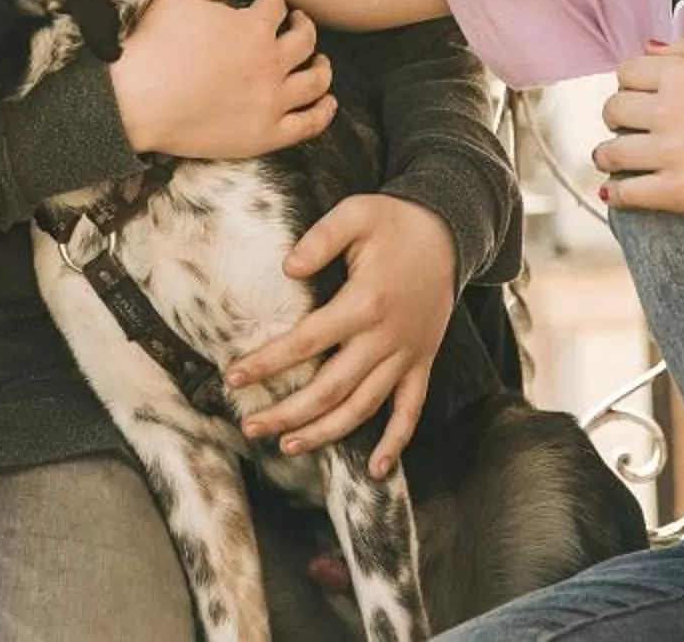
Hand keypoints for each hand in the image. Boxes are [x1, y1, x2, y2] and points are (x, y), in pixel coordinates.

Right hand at [110, 0, 335, 160]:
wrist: (136, 100)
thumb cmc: (156, 43)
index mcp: (254, 26)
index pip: (277, 5)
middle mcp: (271, 62)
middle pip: (304, 40)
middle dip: (304, 25)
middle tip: (299, 23)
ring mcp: (271, 101)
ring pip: (315, 81)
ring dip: (323, 67)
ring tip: (321, 61)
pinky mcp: (265, 135)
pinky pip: (308, 125)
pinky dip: (324, 112)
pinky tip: (328, 103)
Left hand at [227, 195, 456, 476]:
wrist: (450, 231)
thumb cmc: (394, 221)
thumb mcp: (356, 213)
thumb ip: (320, 239)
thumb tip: (287, 268)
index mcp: (364, 302)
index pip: (307, 341)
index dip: (268, 362)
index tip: (233, 376)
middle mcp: (385, 337)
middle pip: (330, 389)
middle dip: (287, 413)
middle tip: (249, 426)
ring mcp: (406, 355)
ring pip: (363, 408)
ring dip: (325, 433)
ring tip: (287, 447)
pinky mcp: (422, 363)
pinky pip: (410, 412)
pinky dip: (395, 443)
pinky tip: (375, 470)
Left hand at [595, 38, 683, 219]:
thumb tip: (650, 46)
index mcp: (683, 74)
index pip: (625, 72)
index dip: (628, 84)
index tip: (636, 96)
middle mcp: (668, 110)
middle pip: (612, 109)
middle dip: (615, 117)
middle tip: (625, 126)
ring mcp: (671, 153)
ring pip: (611, 152)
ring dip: (607, 155)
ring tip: (612, 160)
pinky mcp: (678, 193)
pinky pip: (627, 194)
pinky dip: (617, 193)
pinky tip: (620, 193)